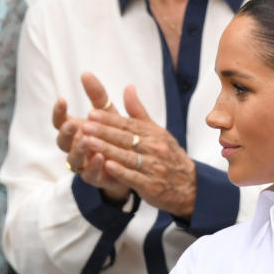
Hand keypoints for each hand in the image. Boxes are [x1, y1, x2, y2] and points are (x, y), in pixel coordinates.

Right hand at [52, 72, 129, 201]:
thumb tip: (86, 73)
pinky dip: (92, 166)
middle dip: (65, 133)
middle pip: (62, 142)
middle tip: (72, 124)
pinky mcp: (94, 178)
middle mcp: (75, 148)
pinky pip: (89, 174)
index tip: (62, 99)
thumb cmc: (114, 136)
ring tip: (86, 141)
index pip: (60, 121)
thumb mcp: (109, 113)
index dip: (58, 112)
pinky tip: (100, 157)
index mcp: (76, 131)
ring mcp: (83, 164)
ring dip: (78, 150)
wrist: (130, 164)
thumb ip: (98, 95)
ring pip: (72, 159)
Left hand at [80, 85, 196, 218]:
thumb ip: (138, 112)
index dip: (109, 120)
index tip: (91, 114)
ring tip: (88, 143)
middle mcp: (153, 148)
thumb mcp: (157, 131)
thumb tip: (128, 88)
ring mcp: (153, 167)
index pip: (128, 125)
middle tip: (85, 125)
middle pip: (125, 139)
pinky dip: (120, 172)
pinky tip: (106, 166)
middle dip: (104, 132)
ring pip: (127, 157)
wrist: (189, 185)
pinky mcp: (151, 186)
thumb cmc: (168, 155)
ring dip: (107, 149)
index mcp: (153, 134)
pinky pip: (134, 177)